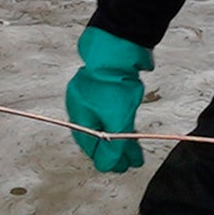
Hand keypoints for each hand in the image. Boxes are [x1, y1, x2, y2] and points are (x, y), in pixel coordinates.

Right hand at [63, 27, 148, 173]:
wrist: (119, 47)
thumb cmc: (112, 82)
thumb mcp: (116, 119)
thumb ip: (114, 144)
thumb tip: (110, 165)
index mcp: (79, 116)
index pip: (92, 146)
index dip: (107, 159)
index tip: (122, 167)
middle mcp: (82, 106)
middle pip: (98, 135)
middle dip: (115, 150)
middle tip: (131, 161)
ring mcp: (93, 94)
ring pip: (106, 121)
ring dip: (120, 136)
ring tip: (134, 147)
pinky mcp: (107, 84)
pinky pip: (111, 109)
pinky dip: (120, 120)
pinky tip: (128, 123)